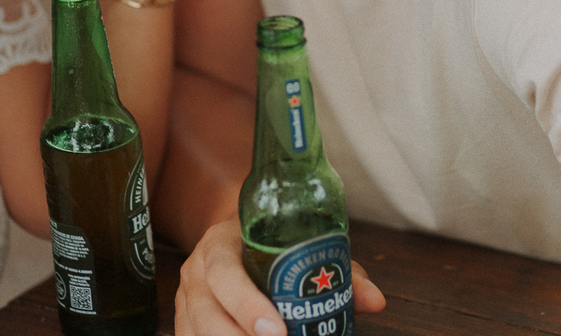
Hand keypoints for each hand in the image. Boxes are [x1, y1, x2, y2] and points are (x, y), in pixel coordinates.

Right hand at [174, 219, 386, 335]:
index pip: (224, 272)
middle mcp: (196, 271)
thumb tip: (375, 301)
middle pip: (205, 311)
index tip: (277, 331)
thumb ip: (340, 271)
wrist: (233, 235)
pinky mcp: (185, 322)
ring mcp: (185, 300)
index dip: (246, 304)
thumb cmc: (272, 241)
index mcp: (220, 244)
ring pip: (195, 331)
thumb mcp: (303, 245)